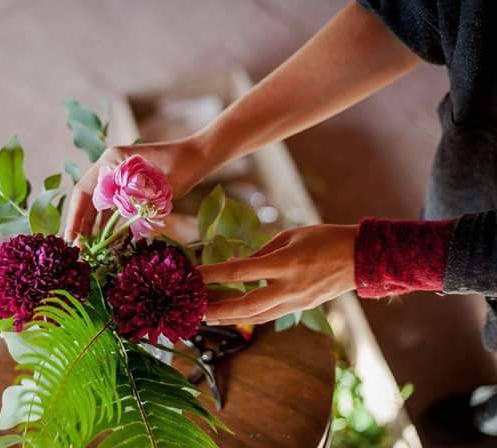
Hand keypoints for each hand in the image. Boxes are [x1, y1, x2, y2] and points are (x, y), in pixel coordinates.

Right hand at [64, 139, 205, 241]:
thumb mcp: (154, 187)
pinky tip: (104, 241)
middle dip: (80, 226)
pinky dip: (107, 224)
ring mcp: (118, 178)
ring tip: (88, 250)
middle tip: (76, 251)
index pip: (83, 191)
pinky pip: (112, 208)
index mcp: (110, 161)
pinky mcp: (129, 188)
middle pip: (87, 200)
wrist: (197, 158)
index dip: (75, 217)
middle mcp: (109, 168)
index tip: (71, 239)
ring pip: (98, 206)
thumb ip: (131, 205)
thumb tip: (109, 231)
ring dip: (92, 227)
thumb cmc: (179, 167)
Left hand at [200, 224, 357, 324]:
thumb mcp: (290, 236)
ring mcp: (296, 302)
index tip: (195, 275)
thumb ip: (261, 253)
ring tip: (208, 317)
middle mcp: (289, 287)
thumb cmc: (324, 239)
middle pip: (247, 306)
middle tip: (196, 311)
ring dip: (230, 319)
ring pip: (257, 317)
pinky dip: (249, 317)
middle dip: (219, 310)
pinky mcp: (301, 308)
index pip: (241, 271)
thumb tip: (235, 265)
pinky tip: (233, 315)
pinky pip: (269, 316)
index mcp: (285, 263)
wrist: (361, 258)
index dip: (215, 274)